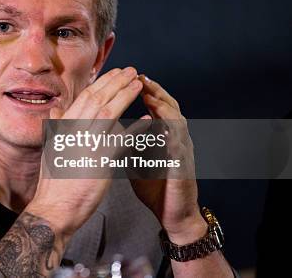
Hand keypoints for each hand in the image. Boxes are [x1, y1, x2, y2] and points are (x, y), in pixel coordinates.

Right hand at [26, 67, 142, 241]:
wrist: (55, 207)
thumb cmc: (52, 182)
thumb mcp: (50, 149)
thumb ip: (55, 128)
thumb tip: (55, 110)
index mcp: (64, 127)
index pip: (85, 97)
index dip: (102, 83)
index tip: (115, 73)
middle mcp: (74, 131)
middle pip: (98, 98)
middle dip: (117, 82)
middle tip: (132, 71)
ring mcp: (87, 144)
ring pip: (109, 112)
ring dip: (126, 96)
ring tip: (139, 85)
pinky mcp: (100, 160)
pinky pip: (122, 139)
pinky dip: (135, 129)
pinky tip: (147, 121)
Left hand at [131, 75, 205, 243]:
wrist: (174, 214)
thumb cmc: (156, 186)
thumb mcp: (136, 160)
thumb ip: (126, 143)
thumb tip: (107, 129)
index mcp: (163, 136)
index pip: (154, 106)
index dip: (143, 91)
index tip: (129, 77)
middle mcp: (175, 139)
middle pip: (168, 108)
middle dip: (155, 91)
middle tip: (141, 77)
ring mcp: (182, 152)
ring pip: (177, 124)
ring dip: (164, 110)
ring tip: (151, 97)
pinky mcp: (183, 168)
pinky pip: (179, 150)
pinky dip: (171, 138)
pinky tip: (164, 131)